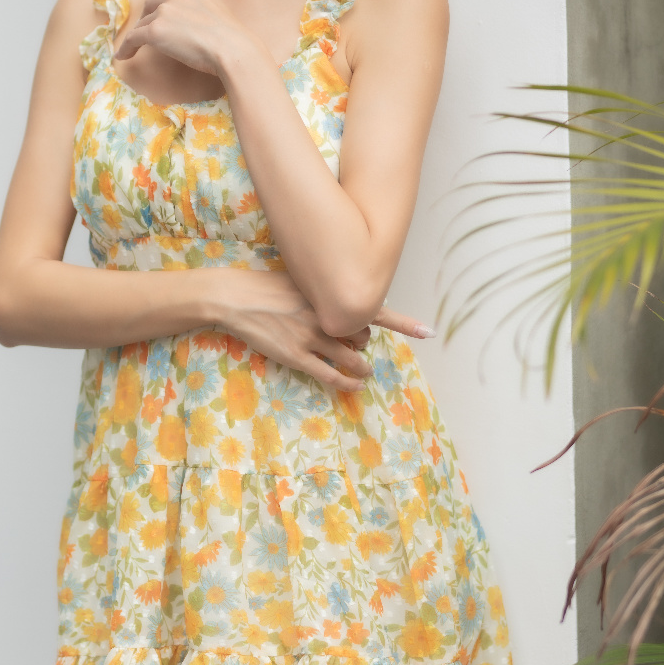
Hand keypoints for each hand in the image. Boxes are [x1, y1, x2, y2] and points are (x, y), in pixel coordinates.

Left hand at [113, 0, 247, 75]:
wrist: (231, 48)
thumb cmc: (232, 37)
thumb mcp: (217, 11)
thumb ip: (199, 10)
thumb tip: (191, 25)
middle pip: (151, 5)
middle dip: (147, 17)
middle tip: (147, 30)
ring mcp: (164, 11)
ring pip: (143, 25)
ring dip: (139, 37)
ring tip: (133, 50)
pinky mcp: (155, 31)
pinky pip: (133, 39)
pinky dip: (126, 48)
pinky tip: (123, 56)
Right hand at [211, 271, 432, 391]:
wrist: (235, 296)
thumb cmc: (268, 284)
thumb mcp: (303, 278)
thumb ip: (327, 290)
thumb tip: (347, 299)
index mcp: (330, 294)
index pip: (376, 309)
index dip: (404, 323)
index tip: (428, 332)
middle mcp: (326, 315)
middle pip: (363, 335)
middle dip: (362, 340)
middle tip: (356, 342)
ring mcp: (311, 336)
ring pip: (351, 358)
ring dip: (362, 366)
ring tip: (365, 370)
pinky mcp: (296, 355)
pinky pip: (330, 375)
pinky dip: (346, 383)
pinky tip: (355, 386)